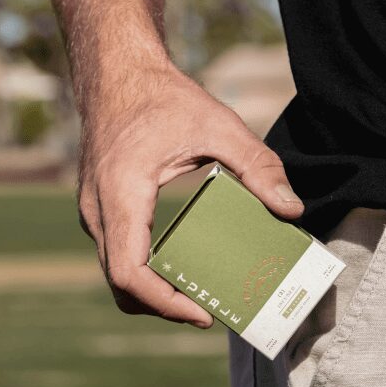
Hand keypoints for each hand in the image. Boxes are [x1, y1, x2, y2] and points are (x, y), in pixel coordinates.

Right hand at [78, 64, 303, 327]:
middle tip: (209, 310)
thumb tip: (291, 209)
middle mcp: (98, 212)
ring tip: (198, 294)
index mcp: (121, 195)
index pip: (129, 273)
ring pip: (117, 275)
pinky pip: (119, 257)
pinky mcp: (101, 212)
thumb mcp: (217, 124)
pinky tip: (181, 267)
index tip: (202, 314)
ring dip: (155, 294)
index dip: (165, 304)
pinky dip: (148, 273)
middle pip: (122, 286)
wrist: (116, 73)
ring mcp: (94, 214)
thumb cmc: (161, 96)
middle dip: (165, 307)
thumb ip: (257, 165)